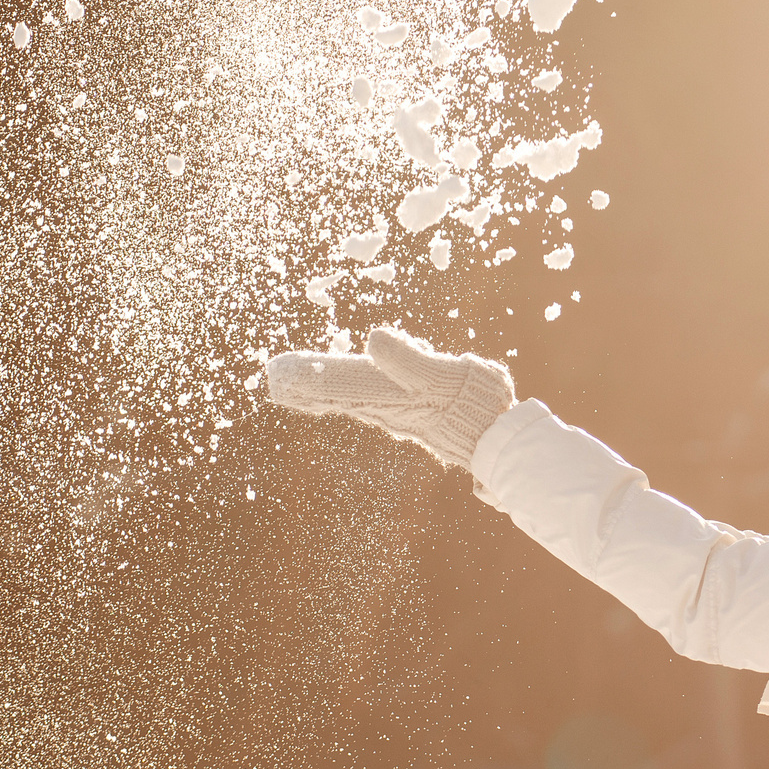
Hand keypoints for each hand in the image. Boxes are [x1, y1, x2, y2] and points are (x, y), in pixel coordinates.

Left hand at [265, 325, 514, 468]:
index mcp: (382, 396)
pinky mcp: (409, 409)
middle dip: (306, 387)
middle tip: (276, 378)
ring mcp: (395, 409)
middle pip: (335, 394)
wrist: (492, 432)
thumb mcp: (439, 375)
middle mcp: (383, 406)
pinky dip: (347, 393)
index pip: (333, 385)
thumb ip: (406, 358)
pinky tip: (345, 391)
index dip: (305, 378)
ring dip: (323, 392)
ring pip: (350, 397)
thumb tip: (372, 336)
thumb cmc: (467, 403)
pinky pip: (368, 397)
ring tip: (298, 387)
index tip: (277, 372)